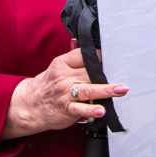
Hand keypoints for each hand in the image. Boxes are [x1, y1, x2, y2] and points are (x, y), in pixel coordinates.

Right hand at [3, 47, 127, 139]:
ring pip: (88, 90)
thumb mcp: (57, 68)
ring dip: (106, 90)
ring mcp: (66, 94)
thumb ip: (73, 58)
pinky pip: (80, 109)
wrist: (30, 106)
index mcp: (62, 64)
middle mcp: (64, 78)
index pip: (83, 56)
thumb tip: (88, 46)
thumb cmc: (48, 86)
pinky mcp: (66, 109)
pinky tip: (100, 110)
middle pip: (90, 72)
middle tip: (126, 74)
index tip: (113, 57)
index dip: (99, 56)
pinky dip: (91, 110)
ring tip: (121, 90)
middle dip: (107, 73)